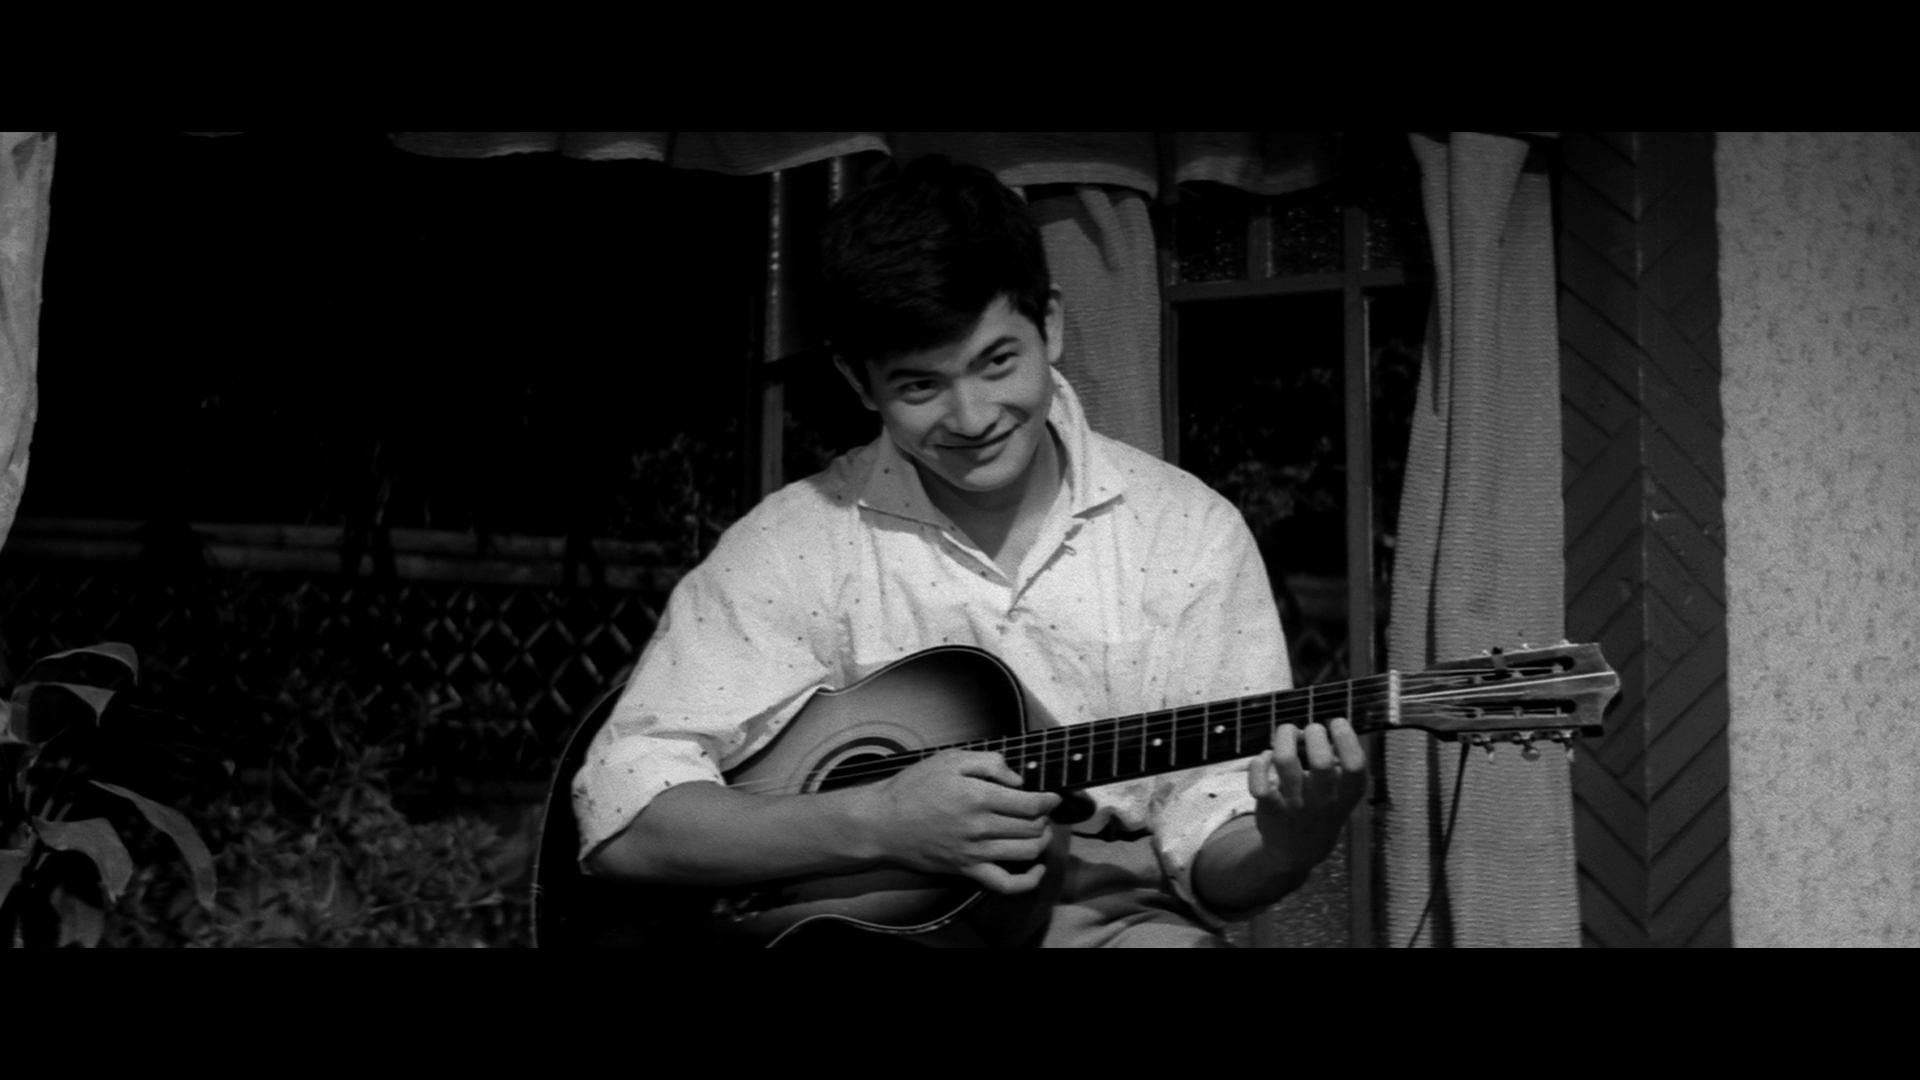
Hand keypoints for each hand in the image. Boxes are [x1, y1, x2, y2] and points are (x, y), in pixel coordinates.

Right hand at [857, 750, 1062, 894]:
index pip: (1031, 803)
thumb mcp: (949, 759)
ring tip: (1039, 830)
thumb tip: (1018, 780)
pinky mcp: (967, 870)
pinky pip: (1006, 884)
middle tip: (1041, 810)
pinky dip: (1028, 881)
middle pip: (1032, 827)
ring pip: (1026, 852)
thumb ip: (989, 762)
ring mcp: (975, 852)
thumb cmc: (914, 787)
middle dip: (1044, 817)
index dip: (1049, 800)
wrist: (882, 822)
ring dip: (1041, 841)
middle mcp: (981, 827)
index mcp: (979, 796)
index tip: (1053, 796)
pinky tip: (1036, 869)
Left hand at [1247, 718, 1368, 878]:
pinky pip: (1260, 781)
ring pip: (1286, 761)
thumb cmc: (1321, 811)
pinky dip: (1259, 762)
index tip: (1336, 722)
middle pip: (1321, 761)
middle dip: (1314, 733)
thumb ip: (1335, 765)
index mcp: (1346, 795)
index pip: (1355, 766)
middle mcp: (1323, 801)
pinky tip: (1265, 758)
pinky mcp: (1270, 809)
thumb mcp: (1340, 794)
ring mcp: (1296, 806)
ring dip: (1285, 737)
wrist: (1296, 853)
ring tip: (1287, 732)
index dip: (1347, 738)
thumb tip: (1317, 729)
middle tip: (1310, 730)